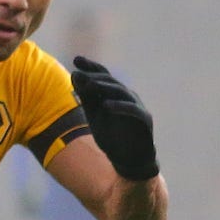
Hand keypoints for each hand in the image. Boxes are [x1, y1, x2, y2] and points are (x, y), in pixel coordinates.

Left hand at [72, 56, 158, 180]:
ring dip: (105, 88)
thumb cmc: (112, 138)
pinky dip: (119, 107)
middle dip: (95, 75)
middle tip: (80, 72)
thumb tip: (75, 75)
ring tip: (90, 85)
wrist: (129, 161)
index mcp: (115, 95)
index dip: (91, 66)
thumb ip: (87, 98)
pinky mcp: (145, 121)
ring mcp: (137, 107)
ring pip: (122, 93)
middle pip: (111, 81)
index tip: (76, 59)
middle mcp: (127, 97)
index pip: (103, 76)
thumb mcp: (94, 116)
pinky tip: (106, 106)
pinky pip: (133, 111)